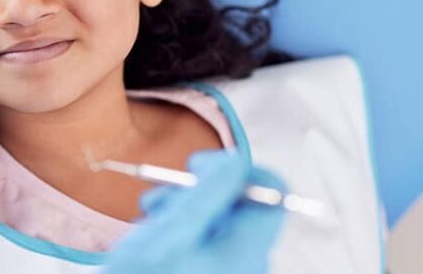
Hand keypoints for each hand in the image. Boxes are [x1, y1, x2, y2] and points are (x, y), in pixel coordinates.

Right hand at [102, 151, 286, 273]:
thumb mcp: (174, 229)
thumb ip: (210, 191)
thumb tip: (237, 160)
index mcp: (248, 250)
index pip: (272, 192)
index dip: (238, 170)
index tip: (198, 167)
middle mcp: (247, 262)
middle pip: (241, 205)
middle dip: (198, 190)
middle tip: (163, 197)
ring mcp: (229, 271)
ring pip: (219, 221)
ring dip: (182, 208)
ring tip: (150, 216)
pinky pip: (205, 241)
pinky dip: (180, 230)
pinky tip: (153, 235)